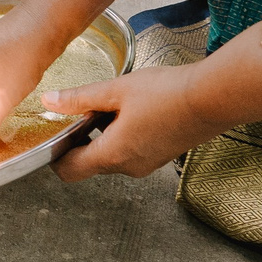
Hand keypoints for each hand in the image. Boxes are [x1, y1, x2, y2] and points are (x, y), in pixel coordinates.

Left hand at [45, 63, 230, 179]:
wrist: (212, 99)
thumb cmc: (166, 93)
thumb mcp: (115, 90)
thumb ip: (79, 98)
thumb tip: (49, 100)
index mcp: (112, 154)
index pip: (69, 171)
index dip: (55, 155)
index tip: (55, 133)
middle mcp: (128, 167)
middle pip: (89, 163)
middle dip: (80, 140)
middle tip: (83, 110)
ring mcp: (146, 164)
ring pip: (110, 157)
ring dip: (102, 137)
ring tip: (110, 105)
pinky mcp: (159, 157)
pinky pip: (129, 153)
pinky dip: (121, 137)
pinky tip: (131, 110)